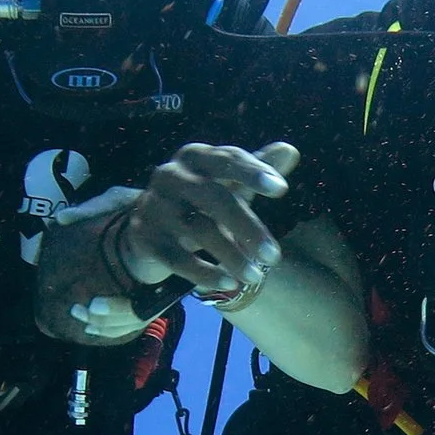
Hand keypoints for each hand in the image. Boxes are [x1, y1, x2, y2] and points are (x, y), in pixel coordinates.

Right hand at [116, 142, 297, 294]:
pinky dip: (204, 272)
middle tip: (274, 256)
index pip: (227, 159)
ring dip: (231, 256)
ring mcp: (154, 205)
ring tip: (256, 276)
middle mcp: (170, 175)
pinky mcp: (144, 236)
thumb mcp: (228, 183)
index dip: (253, 172)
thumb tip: (291, 150)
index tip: (282, 190)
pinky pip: (176, 257)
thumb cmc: (200, 201)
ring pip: (198, 230)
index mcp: (194, 156)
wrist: (149, 228)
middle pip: (214, 197)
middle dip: (248, 227)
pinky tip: (229, 283)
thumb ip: (257, 169)